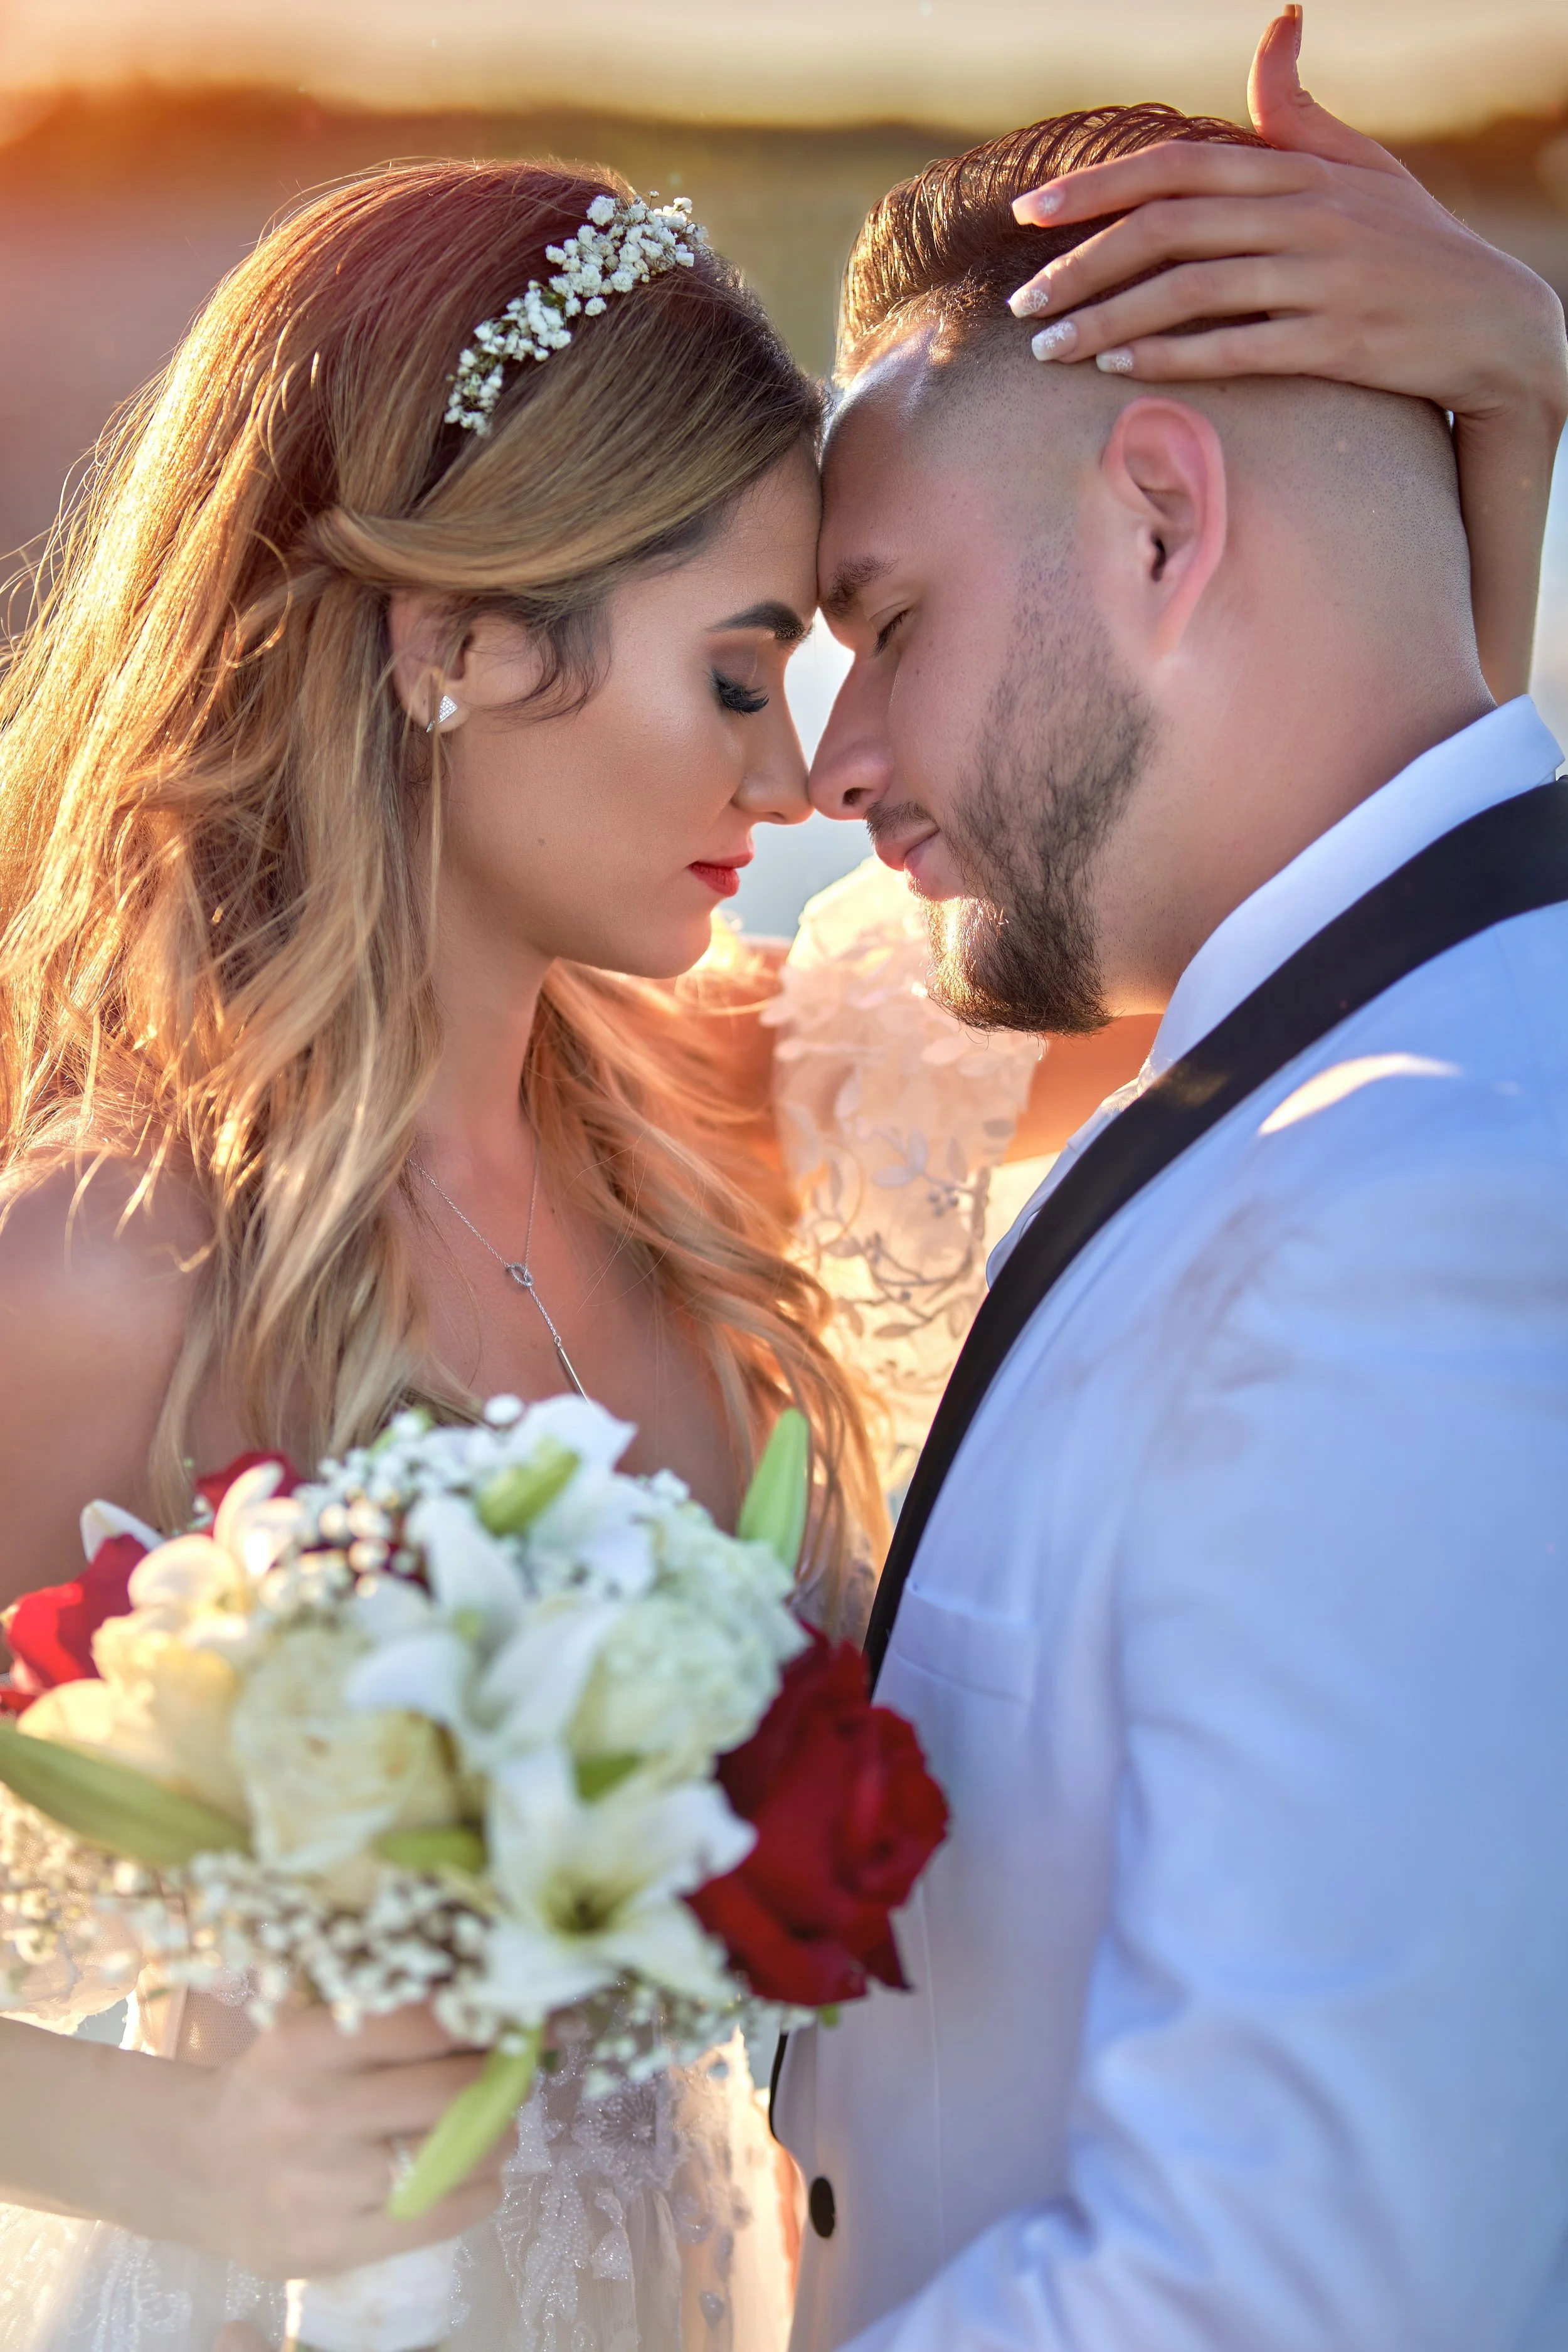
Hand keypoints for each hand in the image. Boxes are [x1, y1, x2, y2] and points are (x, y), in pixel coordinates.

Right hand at [173, 2002, 506, 2279]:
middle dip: (496, 2079)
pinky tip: (479, 2176)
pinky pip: (437, 2217)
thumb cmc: (270, 2087)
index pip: (423, 2023)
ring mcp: (320, 2187)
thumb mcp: (307, 2033)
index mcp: (303, 2046)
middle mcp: (311, 2113)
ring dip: (496, 2137)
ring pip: (451, 2157)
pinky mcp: (331, 2247)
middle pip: (449, 2091)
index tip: (503, 2019)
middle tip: (507, 2074)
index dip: (480, 2020)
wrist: (192, 2170)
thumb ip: (382, 2016)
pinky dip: (478, 2192)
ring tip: (497, 2125)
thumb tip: (482, 1999)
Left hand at [1005, 6, 1567, 434]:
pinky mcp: (1333, 343)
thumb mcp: (1361, 164)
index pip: (1175, 167)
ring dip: (1107, 322)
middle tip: (1022, 302)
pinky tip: (1117, 372)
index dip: (1096, 187)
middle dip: (1082, 265)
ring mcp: (1319, 281)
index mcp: (1297, 172)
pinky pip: (1234, 350)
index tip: (1030, 214)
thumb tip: (1276, 25)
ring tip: (1049, 351)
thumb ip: (1298, 111)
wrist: (1494, 321)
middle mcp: (1303, 218)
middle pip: (1167, 229)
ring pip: (1188, 292)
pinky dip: (1169, 359)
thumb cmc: (1411, 243)